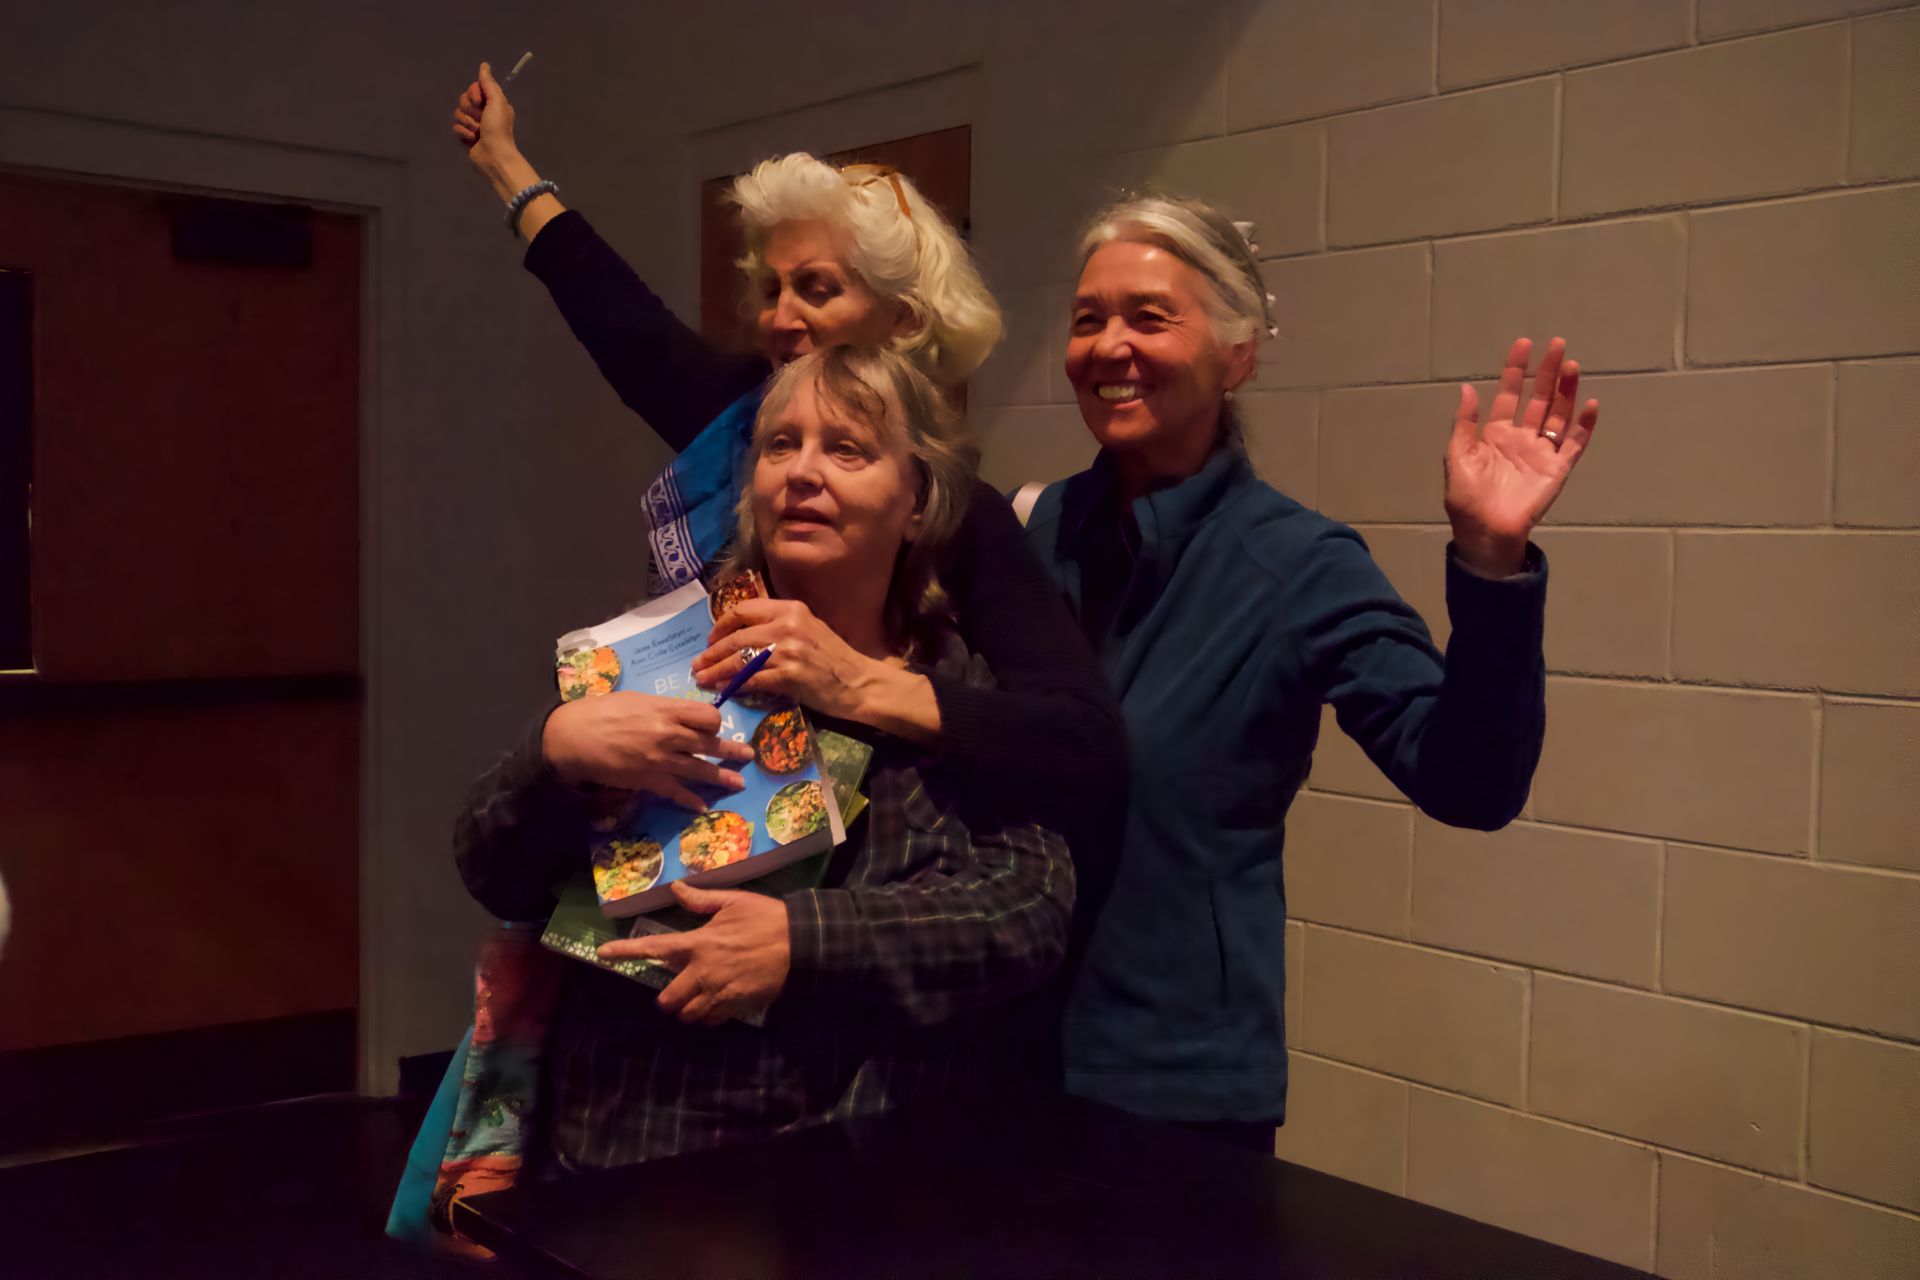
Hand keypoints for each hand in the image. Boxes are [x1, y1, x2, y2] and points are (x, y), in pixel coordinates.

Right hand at [450, 62, 528, 191]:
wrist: (494, 156)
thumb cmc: (498, 128)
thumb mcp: (497, 102)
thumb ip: (489, 83)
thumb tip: (484, 65)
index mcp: (493, 102)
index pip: (473, 88)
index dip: (473, 94)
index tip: (480, 102)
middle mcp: (484, 111)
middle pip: (464, 99)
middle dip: (469, 110)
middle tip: (480, 119)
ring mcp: (474, 124)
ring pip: (458, 113)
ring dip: (467, 122)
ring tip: (477, 131)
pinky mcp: (466, 135)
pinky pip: (456, 126)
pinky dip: (463, 132)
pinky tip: (472, 139)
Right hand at [541, 692, 753, 809]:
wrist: (574, 737)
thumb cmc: (602, 711)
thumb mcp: (636, 700)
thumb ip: (662, 708)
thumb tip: (680, 715)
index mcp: (667, 710)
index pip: (708, 716)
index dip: (714, 722)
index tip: (712, 727)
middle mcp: (670, 734)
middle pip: (711, 744)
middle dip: (732, 750)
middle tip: (748, 754)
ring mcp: (661, 759)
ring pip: (700, 770)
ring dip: (722, 777)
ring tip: (739, 783)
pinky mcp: (649, 780)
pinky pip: (677, 792)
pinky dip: (691, 801)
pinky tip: (702, 807)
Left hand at [598, 882, 791, 1024]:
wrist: (800, 943)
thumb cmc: (765, 918)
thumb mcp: (733, 901)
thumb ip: (700, 900)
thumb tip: (675, 888)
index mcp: (698, 943)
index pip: (653, 949)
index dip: (625, 951)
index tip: (602, 954)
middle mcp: (702, 972)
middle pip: (668, 1000)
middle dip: (668, 998)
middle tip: (678, 989)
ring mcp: (719, 992)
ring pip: (688, 1015)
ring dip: (687, 1009)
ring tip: (696, 999)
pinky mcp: (736, 1006)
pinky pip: (711, 1020)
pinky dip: (708, 1016)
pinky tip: (716, 1004)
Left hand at [694, 598, 886, 719]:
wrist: (859, 683)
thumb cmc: (835, 658)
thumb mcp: (809, 629)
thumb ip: (779, 626)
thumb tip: (743, 636)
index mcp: (790, 609)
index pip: (743, 609)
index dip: (721, 625)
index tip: (711, 640)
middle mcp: (787, 625)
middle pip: (736, 636)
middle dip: (711, 652)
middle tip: (697, 664)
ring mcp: (788, 650)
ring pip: (739, 660)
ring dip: (716, 671)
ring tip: (702, 679)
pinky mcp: (789, 676)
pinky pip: (751, 680)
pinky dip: (733, 686)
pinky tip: (724, 690)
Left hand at [1444, 336, 1599, 575]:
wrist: (1486, 532)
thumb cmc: (1467, 498)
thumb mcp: (1458, 457)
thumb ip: (1465, 424)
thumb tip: (1466, 389)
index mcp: (1496, 435)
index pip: (1509, 395)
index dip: (1516, 371)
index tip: (1523, 345)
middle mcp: (1522, 439)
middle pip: (1538, 399)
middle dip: (1546, 372)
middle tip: (1556, 345)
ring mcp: (1542, 452)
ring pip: (1558, 415)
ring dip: (1565, 391)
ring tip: (1570, 365)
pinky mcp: (1558, 469)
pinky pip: (1574, 444)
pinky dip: (1584, 425)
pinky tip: (1590, 404)